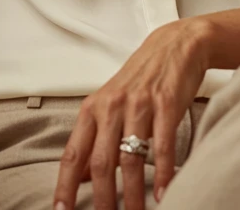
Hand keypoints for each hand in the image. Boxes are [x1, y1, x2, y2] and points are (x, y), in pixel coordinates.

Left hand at [53, 19, 210, 209]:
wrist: (174, 45)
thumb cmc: (140, 78)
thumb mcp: (110, 103)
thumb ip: (95, 138)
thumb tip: (81, 178)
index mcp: (93, 108)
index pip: (73, 153)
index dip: (65, 185)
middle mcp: (112, 106)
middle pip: (100, 161)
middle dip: (102, 198)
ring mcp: (140, 105)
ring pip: (131, 158)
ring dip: (133, 194)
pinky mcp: (167, 104)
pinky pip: (164, 145)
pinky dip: (164, 173)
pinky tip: (164, 193)